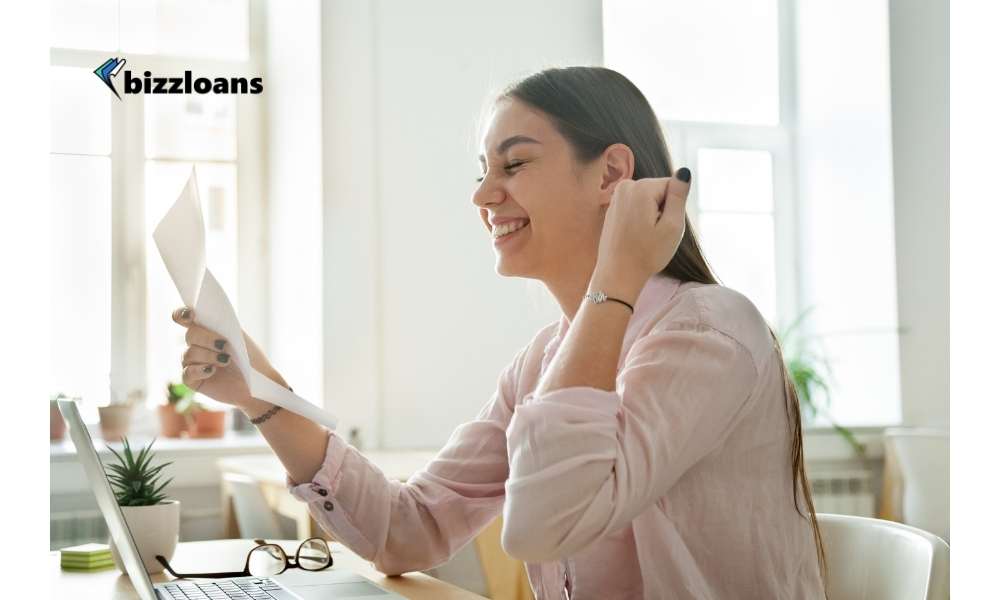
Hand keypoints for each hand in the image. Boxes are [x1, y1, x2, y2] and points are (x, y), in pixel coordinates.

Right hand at [171, 307, 285, 409]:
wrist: (258, 382)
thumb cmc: (250, 359)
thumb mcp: (239, 338)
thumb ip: (222, 325)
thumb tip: (206, 316)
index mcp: (205, 331)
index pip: (183, 318)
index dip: (182, 314)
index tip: (191, 315)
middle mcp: (195, 345)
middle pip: (190, 335)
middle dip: (207, 338)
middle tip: (225, 345)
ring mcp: (192, 363)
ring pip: (188, 354)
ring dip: (209, 355)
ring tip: (226, 360)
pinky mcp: (192, 381)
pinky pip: (186, 373)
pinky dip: (200, 370)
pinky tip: (212, 370)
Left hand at [595, 169, 691, 284]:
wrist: (617, 275)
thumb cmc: (647, 254)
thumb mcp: (672, 226)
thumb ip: (679, 196)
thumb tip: (684, 171)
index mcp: (641, 187)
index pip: (672, 186)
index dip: (673, 208)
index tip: (663, 227)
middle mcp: (625, 186)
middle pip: (660, 191)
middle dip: (662, 211)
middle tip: (654, 234)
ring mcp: (616, 196)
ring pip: (649, 200)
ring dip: (652, 216)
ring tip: (644, 235)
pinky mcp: (613, 207)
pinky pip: (637, 208)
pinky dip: (641, 220)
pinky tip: (635, 236)